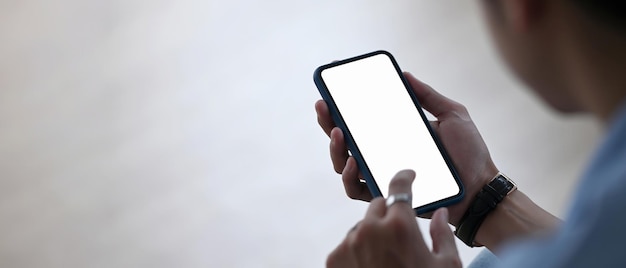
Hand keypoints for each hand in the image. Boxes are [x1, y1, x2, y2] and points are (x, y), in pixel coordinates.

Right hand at [315, 72, 498, 224]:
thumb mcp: (452, 115)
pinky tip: (352, 162)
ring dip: (334, 148)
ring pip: (342, 163)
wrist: (480, 188)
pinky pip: (356, 188)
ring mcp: (381, 174)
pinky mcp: (385, 194)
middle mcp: (382, 154)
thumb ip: (428, 96)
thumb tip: (405, 74)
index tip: (330, 89)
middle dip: (327, 122)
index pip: (361, 119)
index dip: (341, 106)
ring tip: (338, 132)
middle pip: (344, 139)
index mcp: (393, 134)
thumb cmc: (469, 153)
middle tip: (324, 106)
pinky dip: (349, 176)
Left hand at [326, 170, 461, 267]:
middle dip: (389, 213)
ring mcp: (349, 244)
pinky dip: (357, 251)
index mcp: (400, 225)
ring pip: (361, 226)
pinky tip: (371, 267)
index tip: (407, 175)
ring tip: (386, 259)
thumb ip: (442, 235)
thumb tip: (439, 214)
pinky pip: (347, 244)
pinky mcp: (333, 259)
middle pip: (378, 206)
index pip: (399, 187)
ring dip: (372, 233)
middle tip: (401, 233)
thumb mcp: (447, 266)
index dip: (404, 177)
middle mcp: (370, 229)